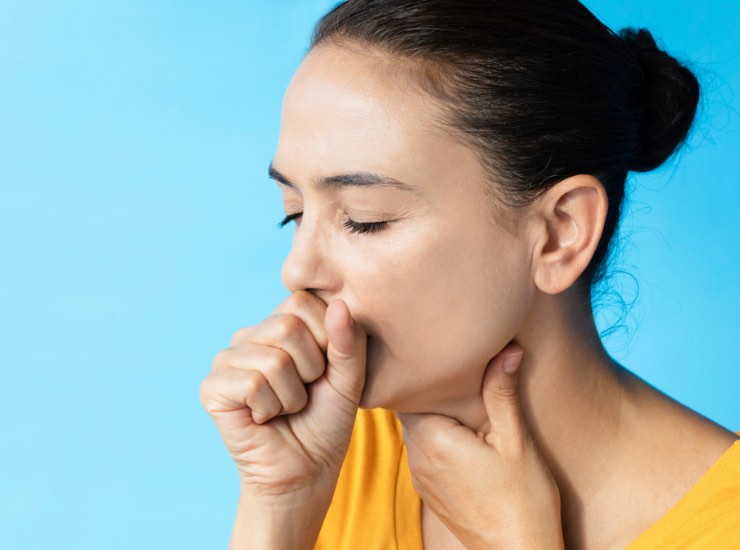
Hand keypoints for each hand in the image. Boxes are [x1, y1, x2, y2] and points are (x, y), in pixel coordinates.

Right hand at [199, 290, 366, 501]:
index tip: (324, 369)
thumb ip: (350, 341)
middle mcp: (251, 335)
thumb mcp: (350, 378)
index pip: (303, 301)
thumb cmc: (327, 421)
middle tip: (304, 393)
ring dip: (292, 396)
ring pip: (272, 360)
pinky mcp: (212, 387)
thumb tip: (339, 303)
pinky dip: (270, 408)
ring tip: (285, 408)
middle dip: (309, 369)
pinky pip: (251, 384)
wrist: (307, 470)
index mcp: (281, 323)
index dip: (325, 338)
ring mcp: (228, 359)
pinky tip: (264, 418)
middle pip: (287, 327)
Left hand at [397, 344, 563, 549]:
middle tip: (449, 365)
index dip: (420, 369)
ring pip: (417, 429)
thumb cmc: (523, 500)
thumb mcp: (516, 441)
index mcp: (432, 438)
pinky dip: (438, 437)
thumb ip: (502, 393)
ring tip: (458, 395)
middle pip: (411, 407)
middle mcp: (418, 456)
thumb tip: (507, 349)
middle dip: (429, 390)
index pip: (407, 390)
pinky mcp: (429, 490)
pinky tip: (462, 433)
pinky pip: (425, 450)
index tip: (435, 352)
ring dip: (434, 414)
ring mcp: (421, 475)